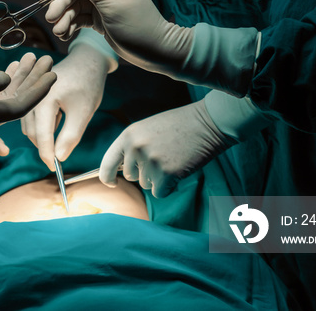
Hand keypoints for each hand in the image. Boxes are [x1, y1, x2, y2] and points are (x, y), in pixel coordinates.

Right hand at [0, 53, 56, 141]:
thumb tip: (6, 78)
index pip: (22, 105)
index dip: (39, 90)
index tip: (53, 74)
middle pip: (19, 100)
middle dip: (35, 80)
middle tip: (50, 60)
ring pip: (8, 97)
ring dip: (22, 79)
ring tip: (34, 58)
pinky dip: (6, 83)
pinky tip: (11, 70)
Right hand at [21, 43, 109, 169]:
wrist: (86, 61)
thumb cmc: (87, 84)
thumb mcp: (83, 112)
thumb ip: (70, 136)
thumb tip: (60, 158)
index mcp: (44, 99)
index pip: (42, 135)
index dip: (47, 155)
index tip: (54, 170)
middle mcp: (31, 97)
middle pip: (32, 133)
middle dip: (44, 148)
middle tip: (58, 160)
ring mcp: (29, 95)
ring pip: (29, 126)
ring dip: (42, 138)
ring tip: (58, 141)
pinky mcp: (30, 95)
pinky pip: (30, 117)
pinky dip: (40, 127)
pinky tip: (55, 126)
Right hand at [38, 0, 192, 75]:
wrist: (154, 51)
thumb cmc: (136, 24)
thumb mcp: (110, 2)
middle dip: (61, 5)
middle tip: (51, 18)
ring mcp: (103, 4)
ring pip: (75, 6)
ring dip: (64, 18)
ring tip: (60, 32)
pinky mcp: (100, 19)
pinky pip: (79, 19)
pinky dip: (71, 25)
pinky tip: (65, 34)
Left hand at [98, 99, 232, 197]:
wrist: (207, 122)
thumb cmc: (179, 125)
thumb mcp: (147, 129)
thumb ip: (133, 146)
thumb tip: (122, 169)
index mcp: (128, 135)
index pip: (107, 162)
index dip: (107, 176)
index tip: (111, 183)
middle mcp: (135, 148)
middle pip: (131, 177)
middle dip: (145, 173)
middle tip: (163, 157)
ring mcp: (150, 161)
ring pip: (147, 185)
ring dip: (159, 179)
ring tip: (173, 159)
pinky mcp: (166, 174)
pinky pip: (160, 192)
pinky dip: (169, 187)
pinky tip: (179, 170)